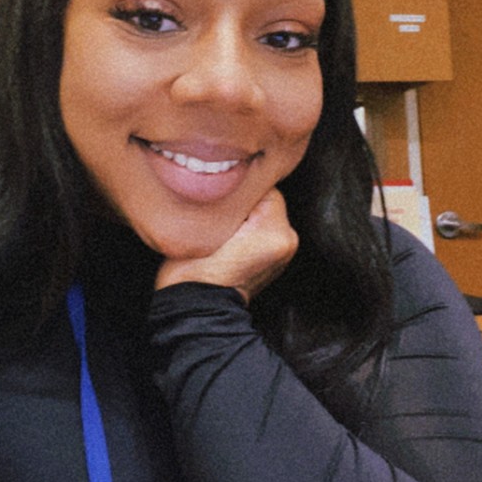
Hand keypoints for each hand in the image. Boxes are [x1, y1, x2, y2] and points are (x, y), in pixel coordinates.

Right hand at [155, 188, 297, 303]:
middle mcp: (288, 238)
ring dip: (247, 213)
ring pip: (264, 211)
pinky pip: (264, 228)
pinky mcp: (277, 257)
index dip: (236, 185)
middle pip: (265, 197)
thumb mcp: (206, 222)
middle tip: (219, 213)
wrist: (196, 308)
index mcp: (276, 229)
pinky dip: (250, 228)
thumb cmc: (194, 269)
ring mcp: (285, 250)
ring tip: (224, 228)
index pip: (261, 183)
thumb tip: (230, 173)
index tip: (218, 198)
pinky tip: (231, 239)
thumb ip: (228, 195)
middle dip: (244, 199)